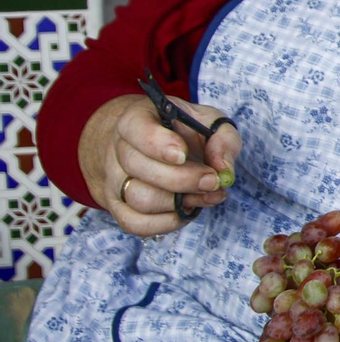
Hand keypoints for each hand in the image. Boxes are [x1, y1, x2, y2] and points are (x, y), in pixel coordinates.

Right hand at [78, 92, 241, 236]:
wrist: (154, 147)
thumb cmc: (184, 132)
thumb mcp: (209, 122)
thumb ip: (223, 139)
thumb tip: (223, 170)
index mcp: (137, 118)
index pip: (135, 128)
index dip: (158, 144)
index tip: (183, 154)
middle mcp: (118, 148)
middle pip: (138, 168)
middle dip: (182, 179)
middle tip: (213, 181)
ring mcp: (114, 179)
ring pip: (138, 198)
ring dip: (179, 203)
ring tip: (207, 195)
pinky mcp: (118, 206)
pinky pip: (135, 223)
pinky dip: (166, 223)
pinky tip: (187, 210)